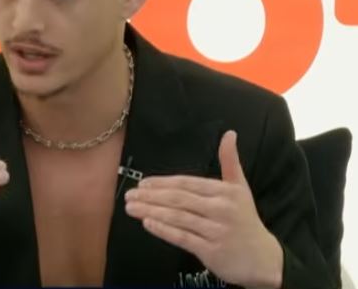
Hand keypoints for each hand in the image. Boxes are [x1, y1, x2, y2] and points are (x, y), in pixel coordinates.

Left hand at [124, 131, 282, 288]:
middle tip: (129, 195)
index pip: (187, 184)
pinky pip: (182, 237)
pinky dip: (163, 230)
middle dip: (151, 196)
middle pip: (179, 199)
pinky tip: (147, 223)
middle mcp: (221, 209)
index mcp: (225, 192)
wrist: (263, 259)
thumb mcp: (241, 189)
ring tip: (131, 207)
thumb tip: (229, 134)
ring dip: (150, 211)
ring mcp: (216, 231)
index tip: (142, 182)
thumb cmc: (245, 220)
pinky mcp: (211, 251)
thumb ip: (230, 162)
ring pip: (178, 217)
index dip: (163, 182)